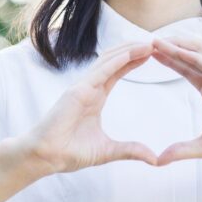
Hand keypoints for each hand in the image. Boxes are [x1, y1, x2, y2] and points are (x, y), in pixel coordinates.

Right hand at [19, 41, 159, 174]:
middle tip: (155, 42)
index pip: (118, 71)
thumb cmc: (70, 152)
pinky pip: (100, 72)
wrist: (46, 157)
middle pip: (115, 60)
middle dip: (134, 49)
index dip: (134, 60)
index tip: (151, 53)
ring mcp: (83, 87)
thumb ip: (131, 150)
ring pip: (108, 60)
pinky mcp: (77, 91)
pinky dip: (116, 61)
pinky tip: (131, 53)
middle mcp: (90, 87)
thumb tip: (154, 159)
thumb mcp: (108, 151)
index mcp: (95, 96)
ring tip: (148, 43)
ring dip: (128, 50)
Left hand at [150, 35, 201, 166]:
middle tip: (144, 40)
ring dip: (177, 44)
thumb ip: (182, 150)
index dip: (167, 58)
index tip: (146, 51)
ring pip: (199, 52)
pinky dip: (192, 57)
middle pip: (189, 54)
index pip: (185, 67)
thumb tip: (158, 160)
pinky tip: (175, 51)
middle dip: (168, 45)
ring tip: (156, 40)